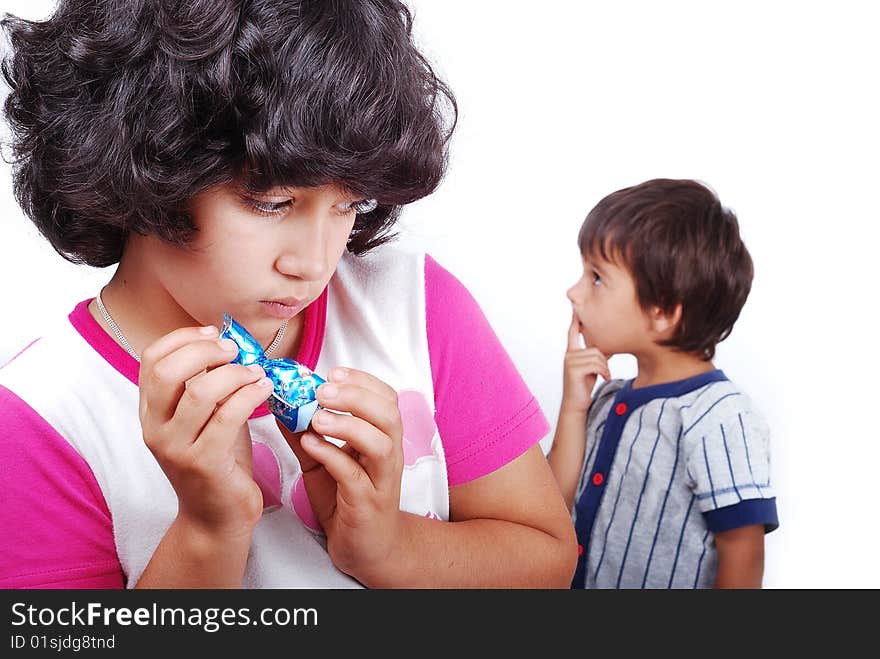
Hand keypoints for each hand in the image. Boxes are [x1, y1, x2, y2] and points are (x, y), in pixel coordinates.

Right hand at [138, 325, 271, 539]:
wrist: (216, 517)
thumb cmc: (217, 460)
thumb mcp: (205, 417)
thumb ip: (207, 385)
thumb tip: (230, 344)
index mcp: (151, 411)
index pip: (150, 359)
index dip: (183, 338)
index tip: (214, 332)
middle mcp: (155, 428)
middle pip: (167, 371)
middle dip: (206, 351)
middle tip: (236, 350)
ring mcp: (176, 447)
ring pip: (200, 392)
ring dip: (235, 374)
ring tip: (256, 372)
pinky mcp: (203, 463)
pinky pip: (227, 417)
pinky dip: (250, 394)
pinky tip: (265, 389)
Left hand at [277, 367, 403, 581]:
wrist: (366, 547)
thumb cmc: (348, 498)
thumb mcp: (324, 460)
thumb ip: (307, 432)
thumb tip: (280, 404)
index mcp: (382, 437)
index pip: (386, 397)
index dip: (362, 380)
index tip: (332, 372)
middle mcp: (389, 454)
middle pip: (388, 413)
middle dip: (356, 396)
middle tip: (322, 389)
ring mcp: (381, 479)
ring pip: (379, 443)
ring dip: (348, 424)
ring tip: (317, 417)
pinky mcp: (367, 503)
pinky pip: (354, 475)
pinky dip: (333, 456)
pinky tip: (311, 445)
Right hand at [561, 312, 609, 414]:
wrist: (575, 404)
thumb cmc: (583, 385)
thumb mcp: (590, 367)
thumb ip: (594, 355)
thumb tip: (606, 347)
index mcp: (571, 352)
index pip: (573, 331)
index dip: (576, 319)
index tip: (577, 307)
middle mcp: (569, 354)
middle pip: (595, 347)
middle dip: (604, 359)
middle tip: (604, 372)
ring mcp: (570, 361)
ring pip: (598, 356)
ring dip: (605, 368)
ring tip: (603, 376)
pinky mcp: (574, 369)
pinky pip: (597, 364)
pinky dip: (604, 372)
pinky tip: (603, 378)